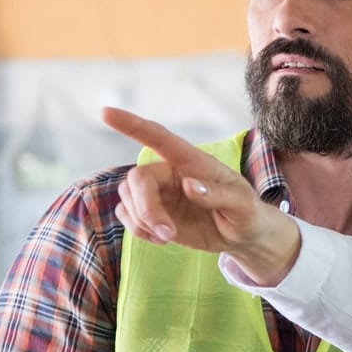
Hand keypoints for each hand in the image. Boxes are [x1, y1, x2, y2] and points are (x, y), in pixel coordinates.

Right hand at [105, 106, 302, 283]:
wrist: (243, 236)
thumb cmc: (246, 212)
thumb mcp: (242, 204)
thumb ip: (218, 194)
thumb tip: (188, 185)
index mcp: (192, 161)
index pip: (159, 138)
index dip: (132, 125)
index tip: (105, 113)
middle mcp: (170, 172)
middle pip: (137, 178)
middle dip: (146, 207)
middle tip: (167, 233)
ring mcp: (159, 193)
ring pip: (128, 197)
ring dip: (142, 221)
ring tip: (169, 237)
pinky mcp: (152, 214)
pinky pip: (127, 215)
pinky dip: (138, 229)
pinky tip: (162, 239)